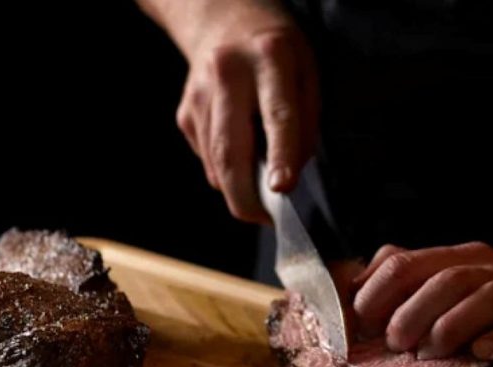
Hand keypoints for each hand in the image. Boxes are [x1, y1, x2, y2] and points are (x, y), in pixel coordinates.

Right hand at [175, 0, 318, 222]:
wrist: (220, 16)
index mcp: (269, 58)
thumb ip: (305, 120)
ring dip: (238, 188)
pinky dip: (226, 170)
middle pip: (230, 151)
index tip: (282, 188)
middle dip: (246, 197)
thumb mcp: (307, 70)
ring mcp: (199, 95)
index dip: (280, 155)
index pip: (276, 114)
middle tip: (265, 220)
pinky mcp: (184, 113)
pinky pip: (207, 158)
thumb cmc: (276, 49)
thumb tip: (291, 172)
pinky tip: (239, 152)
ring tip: (259, 190)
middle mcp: (227, 75)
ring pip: (215, 163)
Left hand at [351, 242, 492, 366]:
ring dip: (451, 326)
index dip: (376, 292)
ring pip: (488, 297)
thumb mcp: (456, 292)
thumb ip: (410, 287)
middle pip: (445, 279)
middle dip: (410, 312)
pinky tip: (482, 352)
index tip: (360, 323)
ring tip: (431, 353)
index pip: (407, 262)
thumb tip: (352, 293)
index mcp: (461, 259)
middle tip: (396, 343)